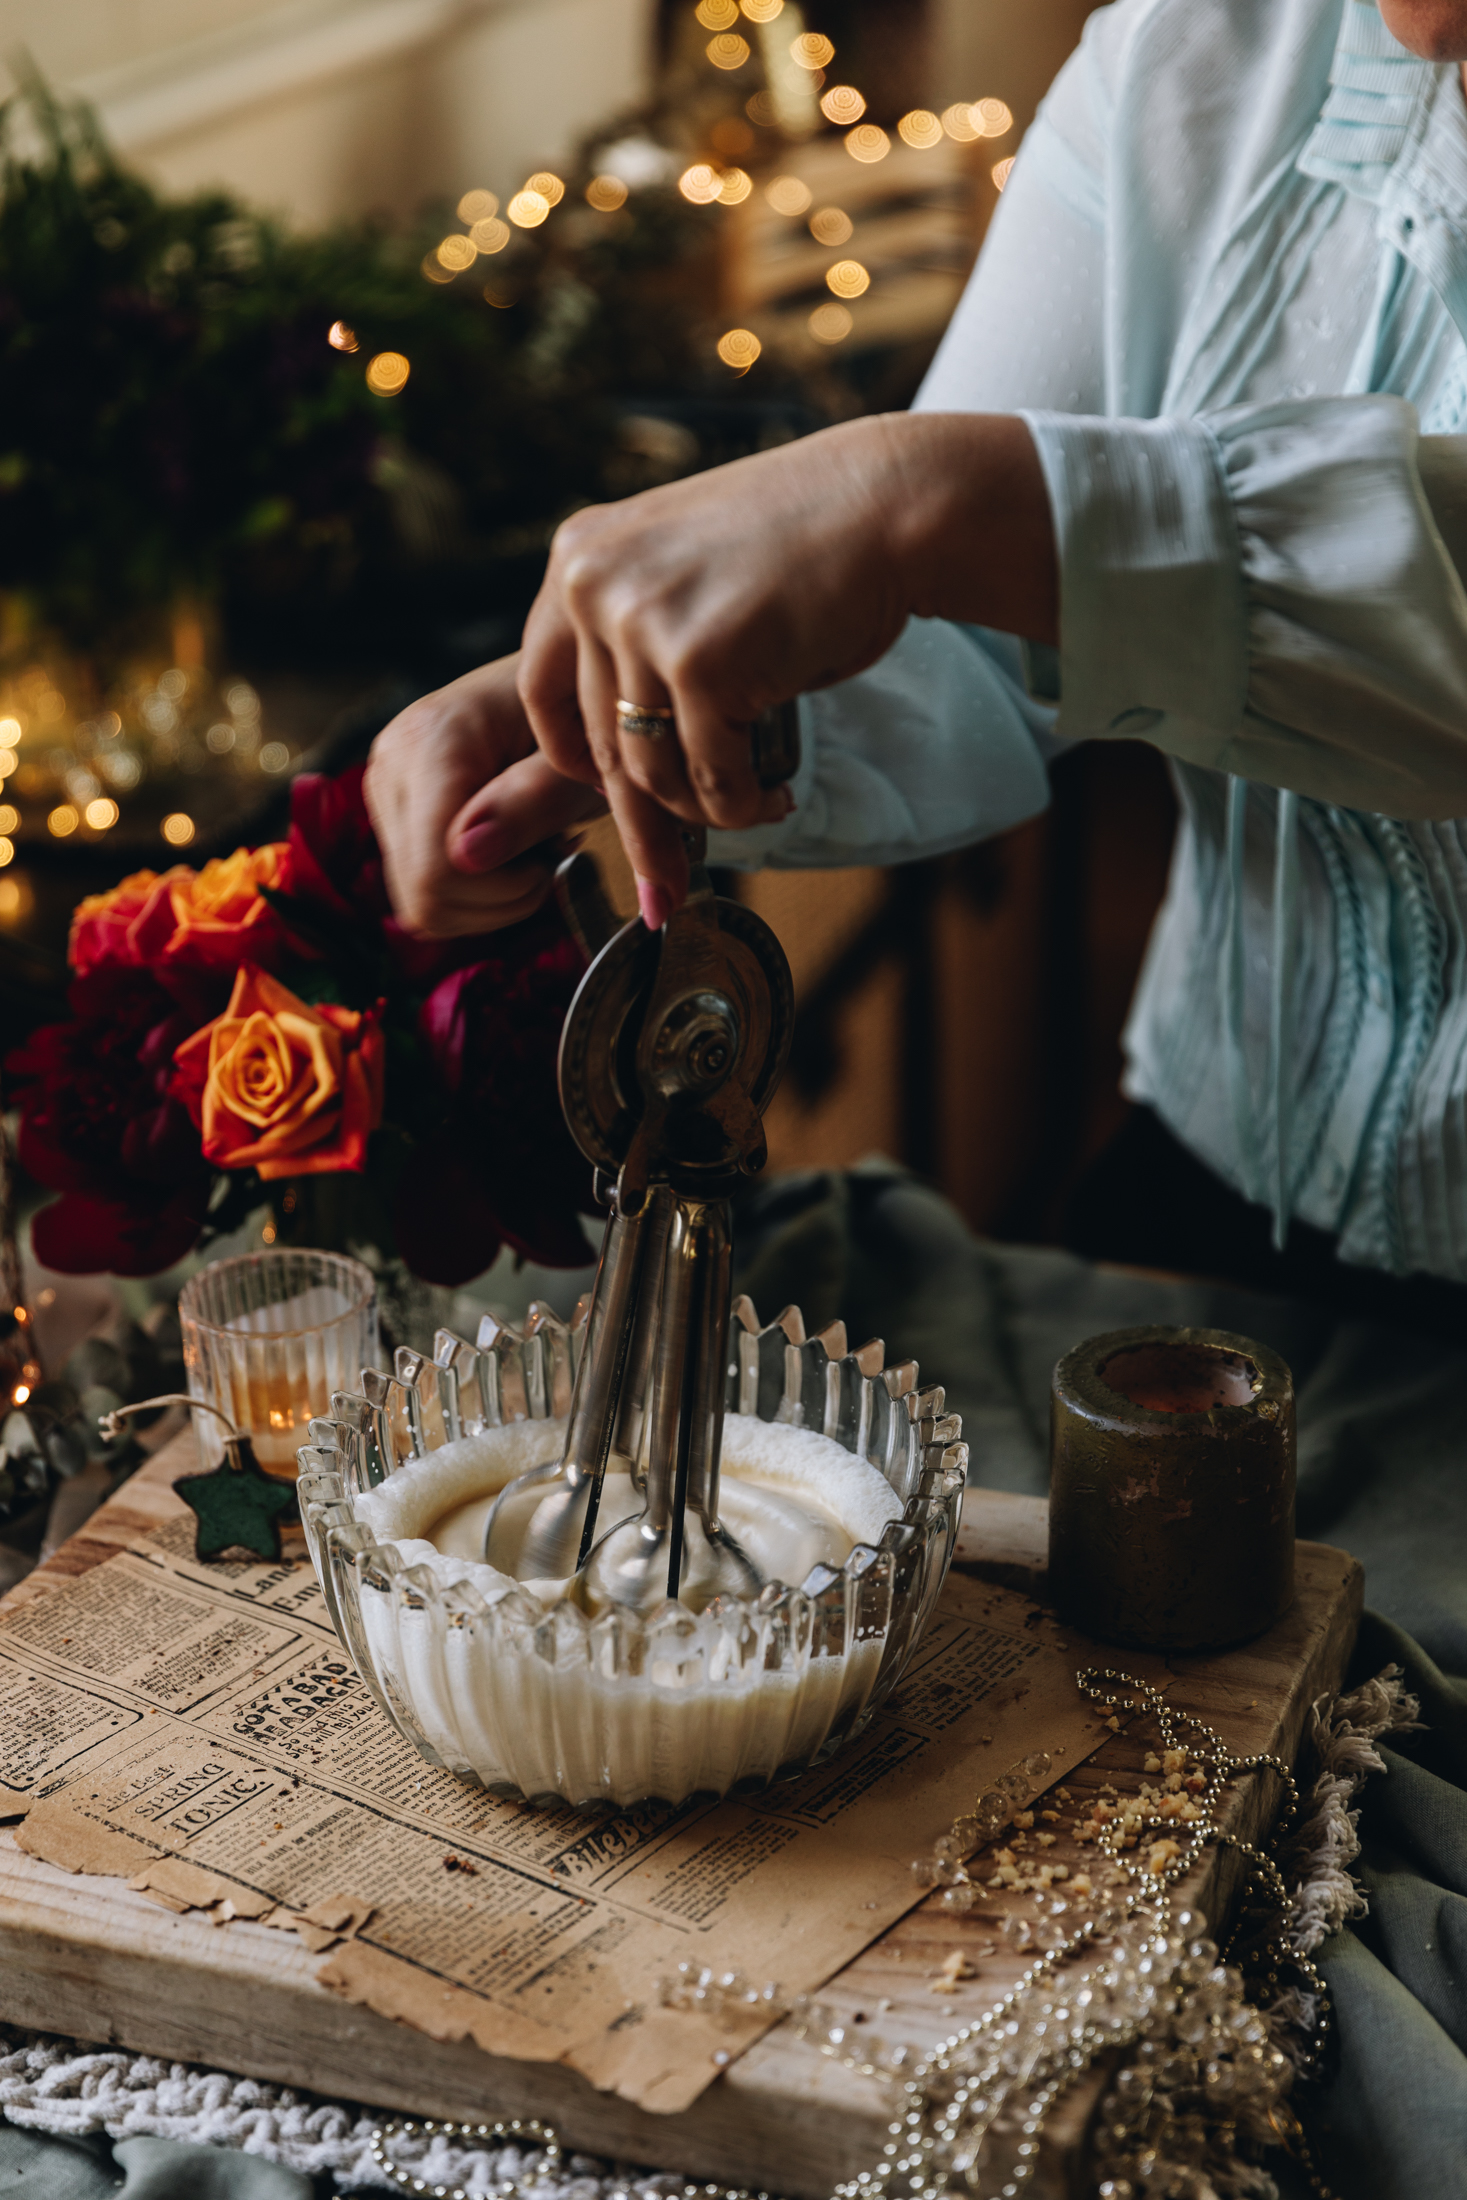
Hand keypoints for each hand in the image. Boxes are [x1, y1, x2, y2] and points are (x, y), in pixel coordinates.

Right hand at [363, 653, 605, 937]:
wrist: (561, 692)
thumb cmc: (582, 722)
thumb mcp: (579, 764)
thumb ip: (531, 803)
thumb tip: (465, 854)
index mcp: (433, 738)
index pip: (436, 867)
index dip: (503, 888)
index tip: (554, 855)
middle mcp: (392, 764)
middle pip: (423, 893)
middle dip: (501, 897)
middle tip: (548, 855)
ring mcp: (386, 790)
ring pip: (420, 906)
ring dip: (491, 901)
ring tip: (531, 850)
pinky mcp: (394, 815)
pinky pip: (422, 897)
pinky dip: (476, 896)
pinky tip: (508, 854)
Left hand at [517, 410, 1055, 919]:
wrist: (885, 507)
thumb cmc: (801, 551)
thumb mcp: (682, 578)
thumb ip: (631, 644)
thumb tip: (609, 763)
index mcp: (578, 559)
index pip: (543, 692)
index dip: (578, 762)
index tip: (609, 800)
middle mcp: (592, 584)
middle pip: (599, 744)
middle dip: (640, 823)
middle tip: (664, 883)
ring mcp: (641, 621)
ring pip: (650, 771)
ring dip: (702, 810)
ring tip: (750, 804)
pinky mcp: (699, 662)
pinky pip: (708, 776)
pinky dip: (741, 805)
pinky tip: (773, 797)